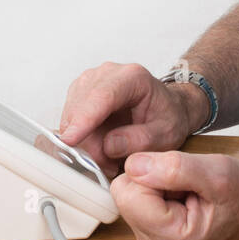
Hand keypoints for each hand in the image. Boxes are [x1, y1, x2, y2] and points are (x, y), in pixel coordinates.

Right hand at [57, 62, 194, 176]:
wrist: (168, 109)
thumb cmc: (168, 118)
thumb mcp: (166, 135)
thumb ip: (140, 140)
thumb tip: (109, 145)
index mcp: (133, 77)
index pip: (102, 95)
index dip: (83, 119)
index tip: (70, 140)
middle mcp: (108, 74)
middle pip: (82, 108)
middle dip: (89, 142)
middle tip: (109, 165)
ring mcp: (91, 82)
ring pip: (72, 116)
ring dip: (85, 143)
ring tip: (109, 157)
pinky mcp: (80, 94)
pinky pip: (70, 121)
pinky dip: (81, 139)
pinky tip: (100, 147)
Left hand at [111, 150, 238, 239]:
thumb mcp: (216, 172)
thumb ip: (173, 168)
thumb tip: (133, 165)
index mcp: (171, 239)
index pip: (126, 192)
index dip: (152, 172)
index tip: (183, 177)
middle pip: (125, 195)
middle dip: (153, 180)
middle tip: (188, 185)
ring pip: (131, 195)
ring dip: (157, 185)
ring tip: (188, 192)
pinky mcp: (152, 235)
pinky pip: (138, 200)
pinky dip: (158, 191)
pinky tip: (183, 197)